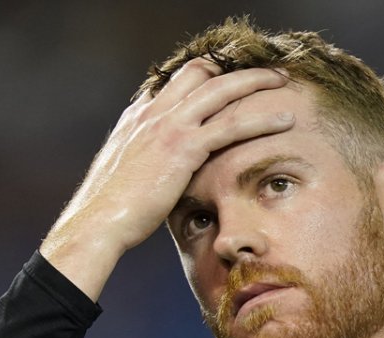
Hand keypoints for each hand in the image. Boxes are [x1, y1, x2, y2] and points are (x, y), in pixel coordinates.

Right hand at [40, 60, 294, 299]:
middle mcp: (153, 113)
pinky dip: (262, 118)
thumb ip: (143, 161)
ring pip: (221, 89)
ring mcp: (168, 126)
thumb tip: (157, 171)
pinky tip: (286, 120)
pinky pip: (232, 125)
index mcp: (138, 117)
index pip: (174, 81)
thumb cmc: (111, 209)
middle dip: (233, 68)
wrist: (97, 222)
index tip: (227, 79)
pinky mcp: (183, 147)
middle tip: (261, 72)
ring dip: (255, 80)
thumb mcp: (125, 175)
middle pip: (199, 72)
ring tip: (282, 80)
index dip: (203, 76)